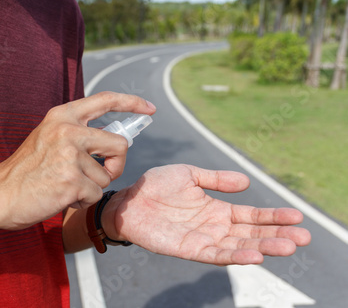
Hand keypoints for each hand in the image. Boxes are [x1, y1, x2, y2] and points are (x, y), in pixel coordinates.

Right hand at [0, 92, 155, 230]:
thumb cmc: (25, 171)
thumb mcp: (48, 139)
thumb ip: (77, 134)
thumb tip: (113, 142)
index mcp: (62, 116)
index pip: (105, 99)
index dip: (131, 103)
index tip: (149, 108)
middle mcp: (68, 130)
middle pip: (120, 145)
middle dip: (116, 164)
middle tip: (101, 174)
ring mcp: (70, 155)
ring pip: (106, 176)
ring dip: (91, 187)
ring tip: (65, 186)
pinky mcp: (71, 181)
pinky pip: (96, 194)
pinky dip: (83, 201)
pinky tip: (62, 197)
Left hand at [102, 164, 310, 264]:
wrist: (128, 199)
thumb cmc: (155, 186)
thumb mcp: (189, 174)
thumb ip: (216, 179)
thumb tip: (246, 182)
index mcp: (216, 209)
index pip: (251, 215)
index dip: (273, 216)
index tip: (297, 216)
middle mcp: (214, 226)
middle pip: (251, 233)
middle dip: (277, 235)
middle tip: (304, 237)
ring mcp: (202, 239)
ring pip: (239, 246)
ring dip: (263, 247)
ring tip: (288, 246)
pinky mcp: (188, 249)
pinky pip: (215, 255)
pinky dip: (235, 257)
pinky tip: (254, 256)